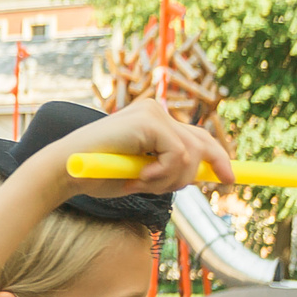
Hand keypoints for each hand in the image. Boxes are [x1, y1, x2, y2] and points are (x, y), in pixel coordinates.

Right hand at [34, 96, 234, 207]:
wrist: (65, 171)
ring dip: (170, 181)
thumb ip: (167, 169)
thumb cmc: (96, 176)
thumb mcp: (141, 174)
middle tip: (225, 184)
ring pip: (190, 155)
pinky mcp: (149, 121)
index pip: (195, 136)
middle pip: (202, 141)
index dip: (217, 156)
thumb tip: (202, 175)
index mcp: (153, 121)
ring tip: (142, 185)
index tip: (231, 179)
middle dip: (210, 169)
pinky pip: (178, 155)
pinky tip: (138, 178)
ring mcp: (153, 113)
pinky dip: (162, 175)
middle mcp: (156, 111)